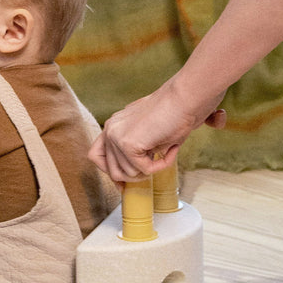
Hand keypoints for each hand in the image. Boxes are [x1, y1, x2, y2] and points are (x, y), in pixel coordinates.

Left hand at [88, 81, 225, 181]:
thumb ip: (136, 150)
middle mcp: (110, 129)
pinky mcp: (128, 144)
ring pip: (128, 174)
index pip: (97, 156)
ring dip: (150, 169)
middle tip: (153, 167)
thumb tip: (129, 177)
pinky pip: (144, 170)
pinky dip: (161, 166)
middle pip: (112, 171)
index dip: (111, 172)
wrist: (186, 98)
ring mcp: (116, 136)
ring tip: (166, 151)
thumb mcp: (148, 133)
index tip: (124, 184)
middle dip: (135, 175)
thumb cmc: (175, 112)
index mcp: (112, 126)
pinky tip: (171, 149)